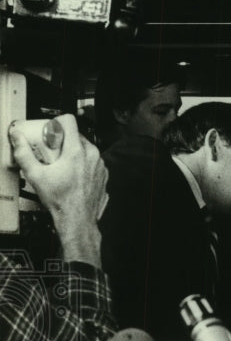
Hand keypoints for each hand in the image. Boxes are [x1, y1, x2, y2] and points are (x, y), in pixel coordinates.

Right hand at [9, 114, 106, 266]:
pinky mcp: (103, 174)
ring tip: (60, 165)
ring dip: (72, 152)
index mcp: (77, 151)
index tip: (49, 132)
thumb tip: (16, 137)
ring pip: (85, 148)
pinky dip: (82, 163)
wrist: (77, 220)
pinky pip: (92, 161)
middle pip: (76, 135)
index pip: (69, 120)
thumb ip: (23, 152)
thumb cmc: (60, 200)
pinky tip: (71, 174)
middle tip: (50, 152)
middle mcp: (92, 155)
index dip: (56, 122)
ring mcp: (100, 165)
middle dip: (62, 140)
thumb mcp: (35, 175)